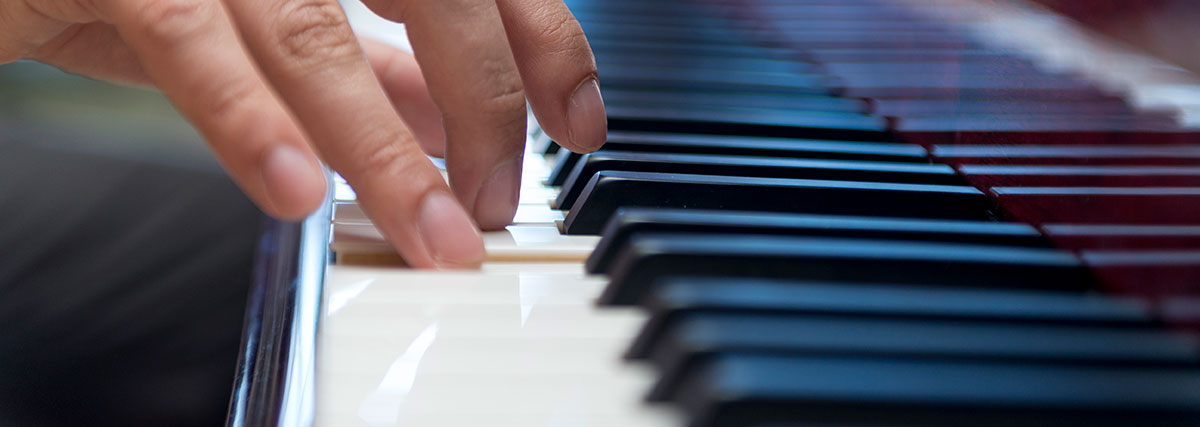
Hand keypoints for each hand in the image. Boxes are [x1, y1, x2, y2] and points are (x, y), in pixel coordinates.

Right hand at [0, 0, 606, 268]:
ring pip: (316, 33)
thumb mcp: (278, 18)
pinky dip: (253, 122)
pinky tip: (301, 191)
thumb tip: (456, 125)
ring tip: (432, 232)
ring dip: (384, 148)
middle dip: (485, 102)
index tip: (578, 122)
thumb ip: (372, 62)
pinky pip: (192, 44)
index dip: (543, 40)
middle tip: (493, 201)